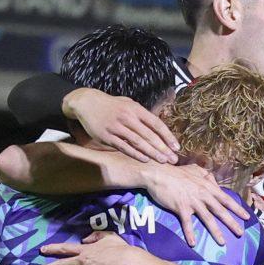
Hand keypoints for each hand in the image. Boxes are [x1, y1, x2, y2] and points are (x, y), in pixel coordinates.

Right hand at [64, 87, 179, 164]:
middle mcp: (127, 118)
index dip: (167, 136)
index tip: (176, 146)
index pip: (156, 123)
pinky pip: (124, 147)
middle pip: (149, 135)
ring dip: (152, 153)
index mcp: (135, 109)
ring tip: (162, 161)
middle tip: (173, 159)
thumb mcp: (128, 103)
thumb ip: (142, 114)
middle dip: (163, 148)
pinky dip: (135, 154)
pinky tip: (145, 159)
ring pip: (138, 142)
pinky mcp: (107, 136)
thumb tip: (157, 126)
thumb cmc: (111, 105)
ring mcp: (117, 128)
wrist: (87, 103)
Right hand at [137, 160, 247, 243]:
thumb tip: (214, 181)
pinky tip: (193, 243)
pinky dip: (190, 233)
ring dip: (215, 231)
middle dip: (232, 222)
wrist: (159, 173)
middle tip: (240, 233)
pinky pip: (187, 222)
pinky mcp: (181, 207)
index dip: (237, 209)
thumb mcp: (195, 169)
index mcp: (208, 186)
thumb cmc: (176, 172)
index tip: (246, 217)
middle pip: (220, 211)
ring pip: (207, 218)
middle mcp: (203, 195)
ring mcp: (192, 201)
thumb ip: (206, 175)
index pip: (226, 199)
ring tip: (222, 242)